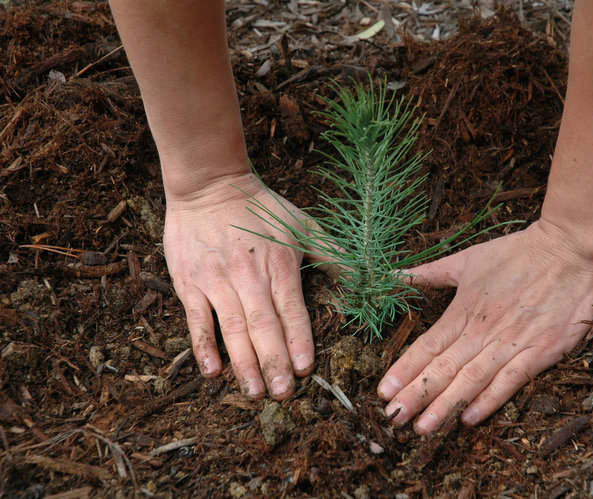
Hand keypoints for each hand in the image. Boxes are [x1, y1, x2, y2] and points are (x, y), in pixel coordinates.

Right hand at [163, 172, 315, 399]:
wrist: (208, 185)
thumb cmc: (261, 207)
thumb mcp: (303, 224)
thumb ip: (333, 254)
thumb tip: (367, 277)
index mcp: (279, 264)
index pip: (291, 309)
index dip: (298, 339)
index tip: (306, 369)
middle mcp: (248, 275)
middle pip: (263, 325)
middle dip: (274, 361)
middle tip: (283, 394)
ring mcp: (217, 280)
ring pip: (232, 328)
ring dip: (243, 362)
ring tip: (254, 392)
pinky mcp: (190, 282)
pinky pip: (196, 319)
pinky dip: (203, 346)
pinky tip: (212, 371)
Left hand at [377, 220, 592, 432]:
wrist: (570, 249)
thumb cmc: (518, 252)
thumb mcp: (468, 258)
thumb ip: (431, 272)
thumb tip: (395, 275)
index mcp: (464, 309)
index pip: (427, 346)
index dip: (404, 370)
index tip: (383, 392)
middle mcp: (483, 330)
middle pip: (443, 368)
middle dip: (416, 395)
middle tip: (393, 419)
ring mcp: (512, 342)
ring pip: (472, 379)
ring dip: (445, 405)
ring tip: (423, 428)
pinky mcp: (541, 351)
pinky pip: (511, 381)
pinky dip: (489, 401)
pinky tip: (469, 419)